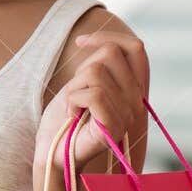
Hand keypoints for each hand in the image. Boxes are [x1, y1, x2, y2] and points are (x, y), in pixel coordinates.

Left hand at [36, 29, 149, 187]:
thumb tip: (101, 44)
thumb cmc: (66, 120)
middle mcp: (137, 99)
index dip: (108, 37)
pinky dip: (73, 100)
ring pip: (96, 73)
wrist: (54, 153)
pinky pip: (93, 94)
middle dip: (82, 69)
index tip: (80, 43)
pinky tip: (72, 116)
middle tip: (75, 94)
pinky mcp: (115, 125)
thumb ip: (99, 66)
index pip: (135, 48)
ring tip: (73, 108)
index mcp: (133, 88)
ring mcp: (129, 113)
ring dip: (73, 89)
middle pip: (110, 55)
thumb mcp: (83, 84)